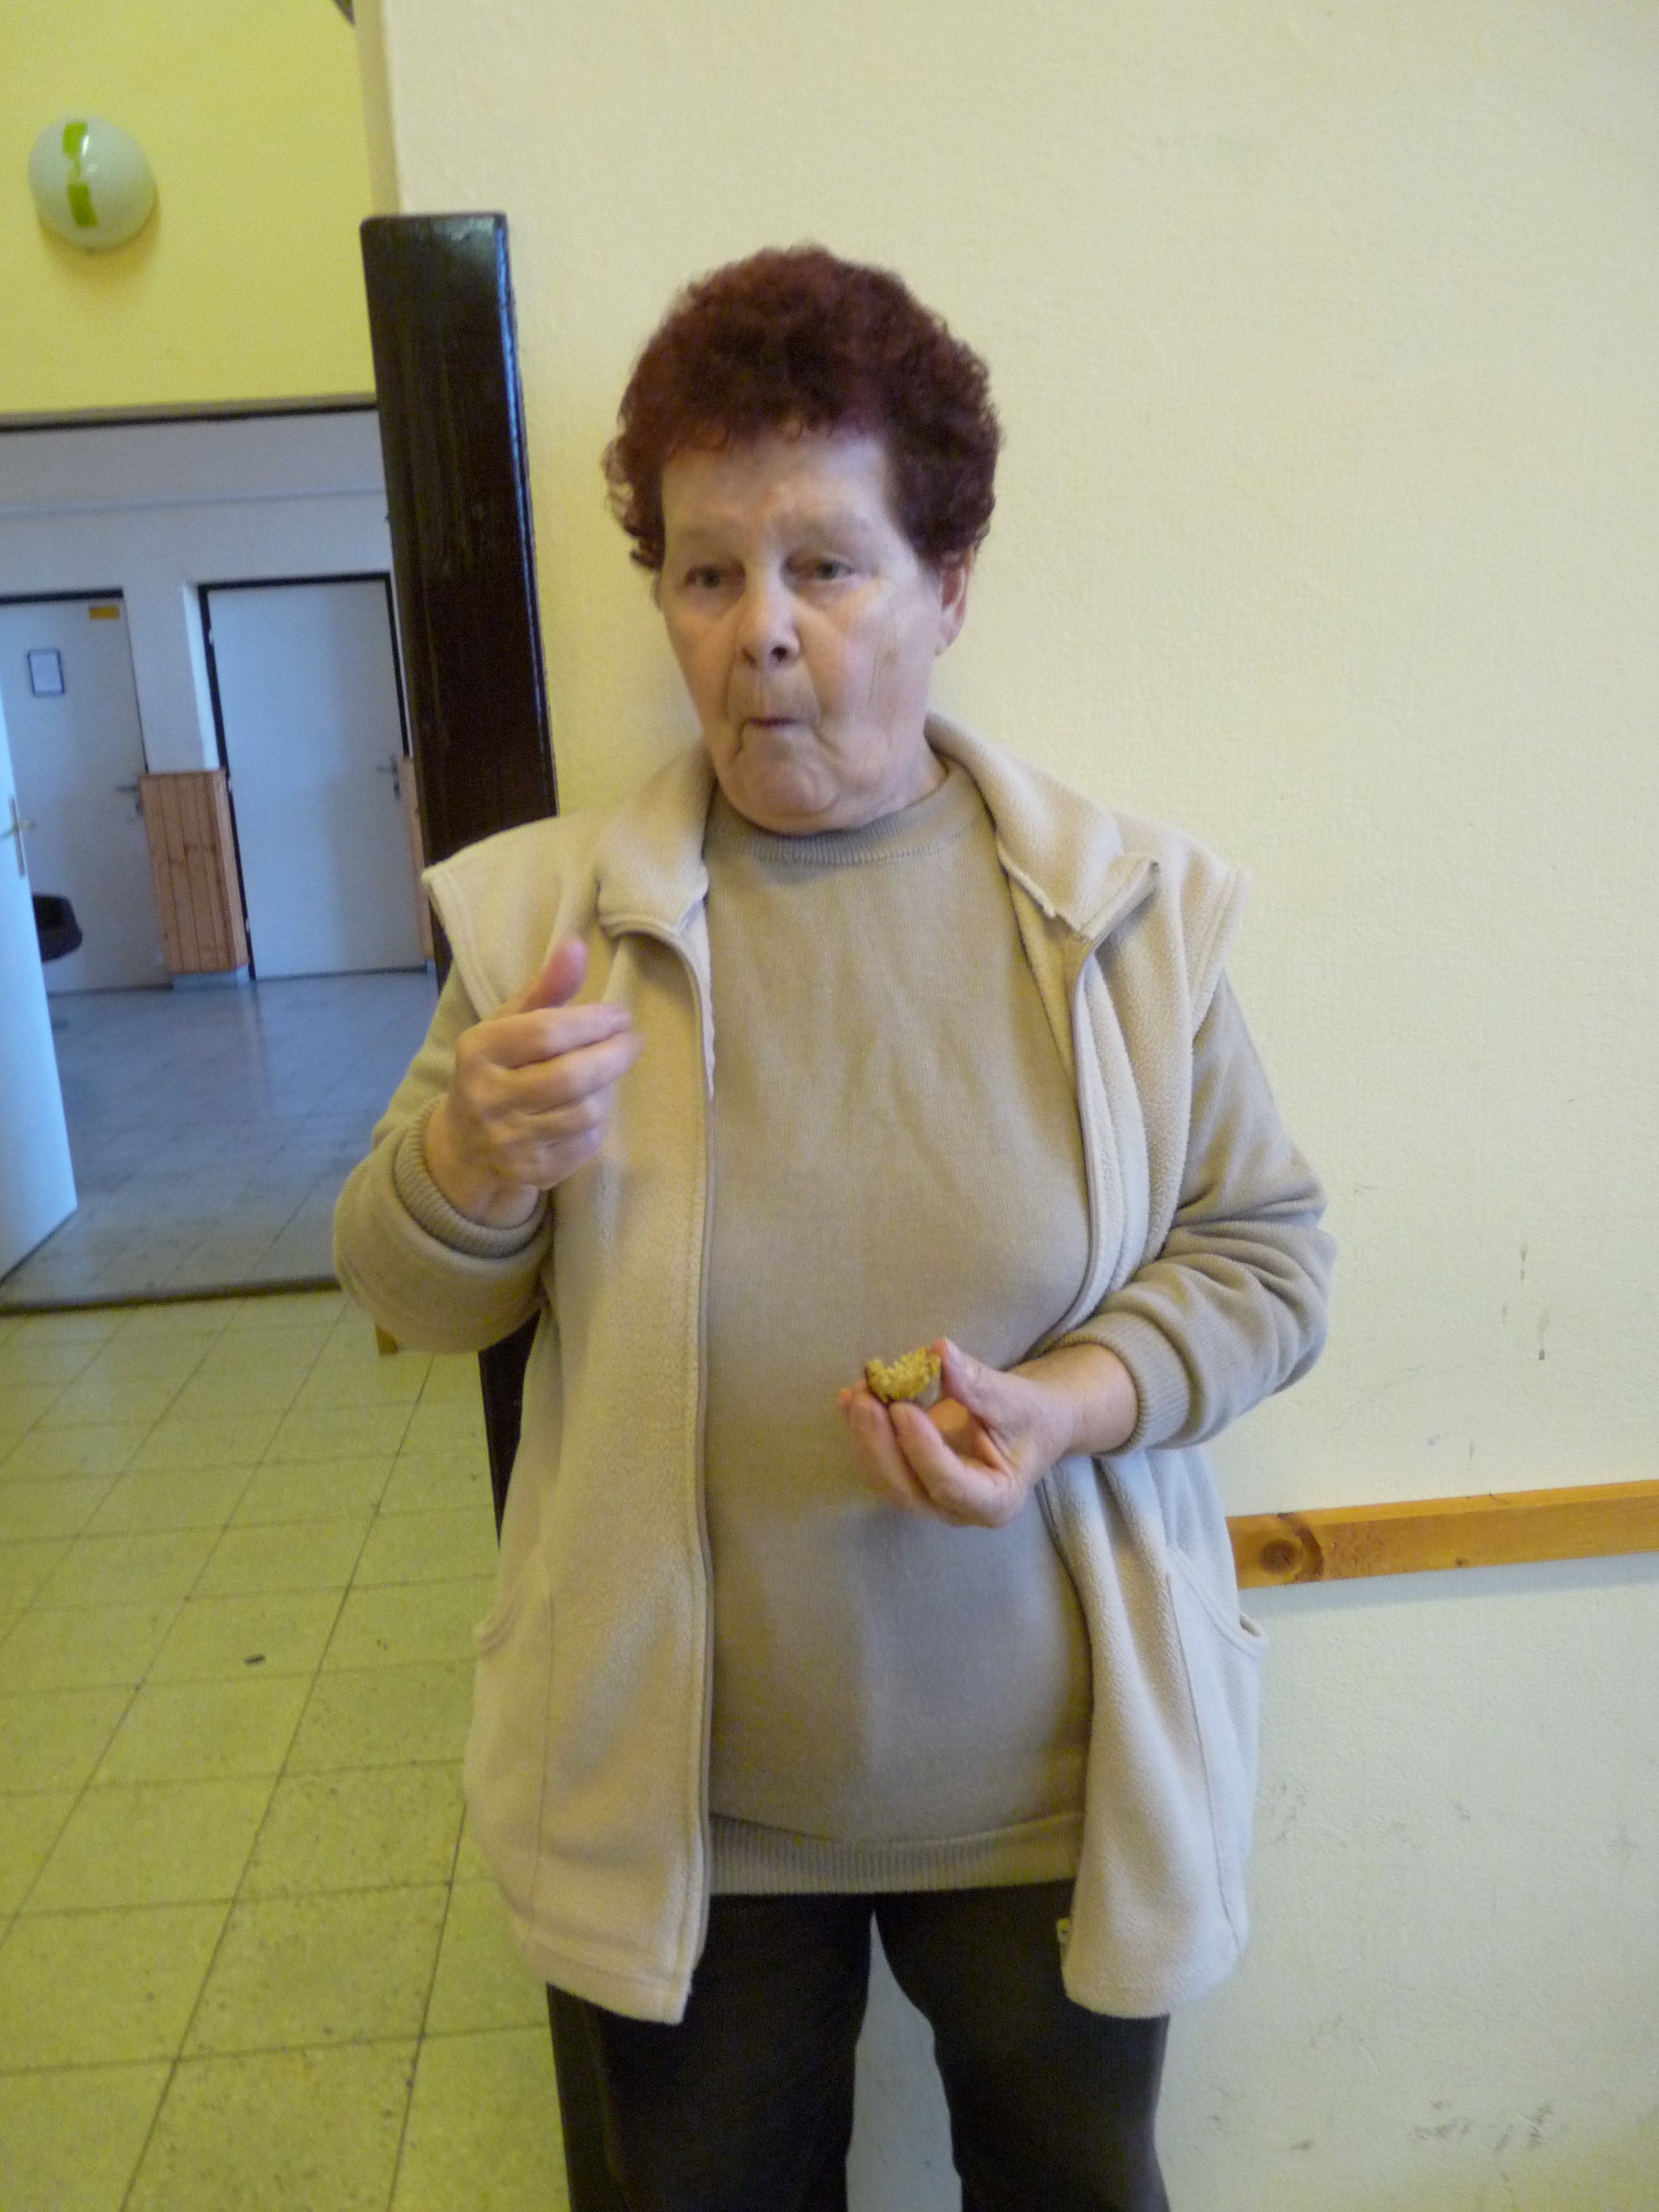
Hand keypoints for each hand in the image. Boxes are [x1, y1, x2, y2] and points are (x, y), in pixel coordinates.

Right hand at [423, 938, 641, 1226]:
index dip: (593, 1021)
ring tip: (609, 1071)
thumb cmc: (497, 1068)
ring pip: (584, 1112)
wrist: (465, 1144)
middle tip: (633, 1041)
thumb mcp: (509, 1023)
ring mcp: (508, 1141)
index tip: (620, 1015)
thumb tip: (578, 945)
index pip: (546, 1032)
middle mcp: (487, 1098)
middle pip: (570, 1077)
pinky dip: (598, 1121)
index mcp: (477, 1052)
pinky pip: (586, 1143)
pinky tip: (593, 1104)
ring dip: (607, 1088)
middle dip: (613, 1055)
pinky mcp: (531, 1173)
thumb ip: (546, 987)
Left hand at [838, 1338, 1137, 1528]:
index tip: (902, 1408)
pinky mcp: (911, 1481)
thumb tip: (940, 1351)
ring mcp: (930, 1500)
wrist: (1031, 1425)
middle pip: (906, 1489)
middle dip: (879, 1443)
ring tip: (857, 1392)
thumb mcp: (1015, 1399)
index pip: (949, 1483)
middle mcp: (956, 1511)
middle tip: (864, 1398)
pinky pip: (879, 1464)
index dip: (921, 1447)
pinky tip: (851, 1398)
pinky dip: (862, 1432)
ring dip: (864, 1436)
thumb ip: (977, 1383)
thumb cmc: (1032, 1417)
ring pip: (885, 1479)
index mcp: (994, 1501)